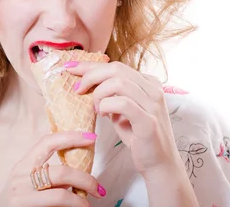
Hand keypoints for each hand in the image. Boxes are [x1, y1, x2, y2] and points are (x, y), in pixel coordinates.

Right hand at [0, 131, 105, 206]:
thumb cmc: (16, 201)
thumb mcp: (26, 181)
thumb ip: (47, 173)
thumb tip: (78, 170)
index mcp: (23, 165)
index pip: (47, 142)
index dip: (71, 137)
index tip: (92, 136)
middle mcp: (21, 179)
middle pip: (61, 172)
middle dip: (86, 179)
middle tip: (98, 188)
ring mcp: (22, 197)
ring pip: (61, 196)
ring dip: (80, 201)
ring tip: (88, 205)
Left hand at [68, 60, 182, 179]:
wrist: (159, 163)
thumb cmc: (138, 136)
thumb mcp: (122, 110)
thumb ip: (111, 94)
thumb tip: (86, 81)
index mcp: (148, 83)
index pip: (115, 66)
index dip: (90, 65)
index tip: (70, 67)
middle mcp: (153, 89)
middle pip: (116, 69)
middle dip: (90, 76)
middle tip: (77, 89)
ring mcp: (153, 104)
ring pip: (118, 82)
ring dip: (99, 94)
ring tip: (96, 109)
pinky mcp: (149, 121)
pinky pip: (123, 103)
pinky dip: (107, 106)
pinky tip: (103, 115)